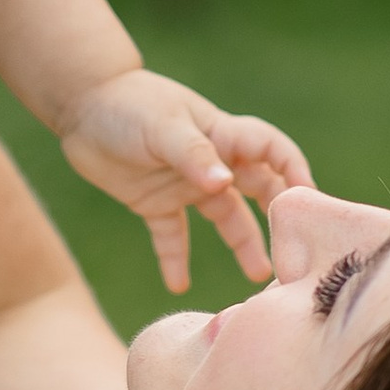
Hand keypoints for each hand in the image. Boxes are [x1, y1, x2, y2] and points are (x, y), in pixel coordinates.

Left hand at [56, 71, 312, 292]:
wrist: (82, 104)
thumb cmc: (129, 105)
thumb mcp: (163, 127)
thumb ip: (193, 155)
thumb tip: (224, 184)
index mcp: (222, 135)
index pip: (272, 151)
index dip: (293, 171)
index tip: (308, 200)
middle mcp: (212, 162)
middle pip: (257, 191)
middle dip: (277, 218)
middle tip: (292, 250)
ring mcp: (185, 184)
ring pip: (224, 218)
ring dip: (242, 245)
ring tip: (257, 275)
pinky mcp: (155, 202)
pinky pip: (173, 235)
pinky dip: (176, 259)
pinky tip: (178, 285)